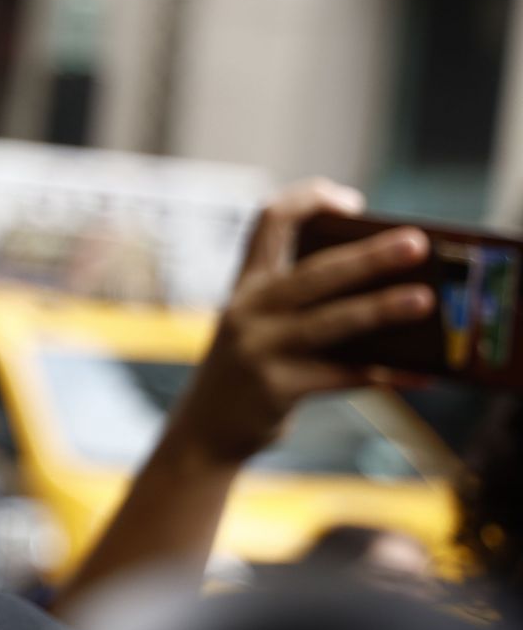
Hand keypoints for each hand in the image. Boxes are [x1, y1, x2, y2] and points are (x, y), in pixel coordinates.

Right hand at [167, 179, 431, 465]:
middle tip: (414, 244)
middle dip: (367, 256)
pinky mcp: (275, 389)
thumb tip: (388, 285)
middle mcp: (247, 309)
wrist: (205, 429)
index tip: (352, 202)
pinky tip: (419, 374)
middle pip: (313, 272)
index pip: (269, 221)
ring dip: (380, 309)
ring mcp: (258, 349)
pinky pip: (340, 376)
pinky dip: (384, 375)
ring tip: (424, 300)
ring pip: (330, 322)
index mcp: (245, 283)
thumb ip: (303, 301)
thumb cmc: (250, 367)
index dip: (309, 200)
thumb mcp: (259, 323)